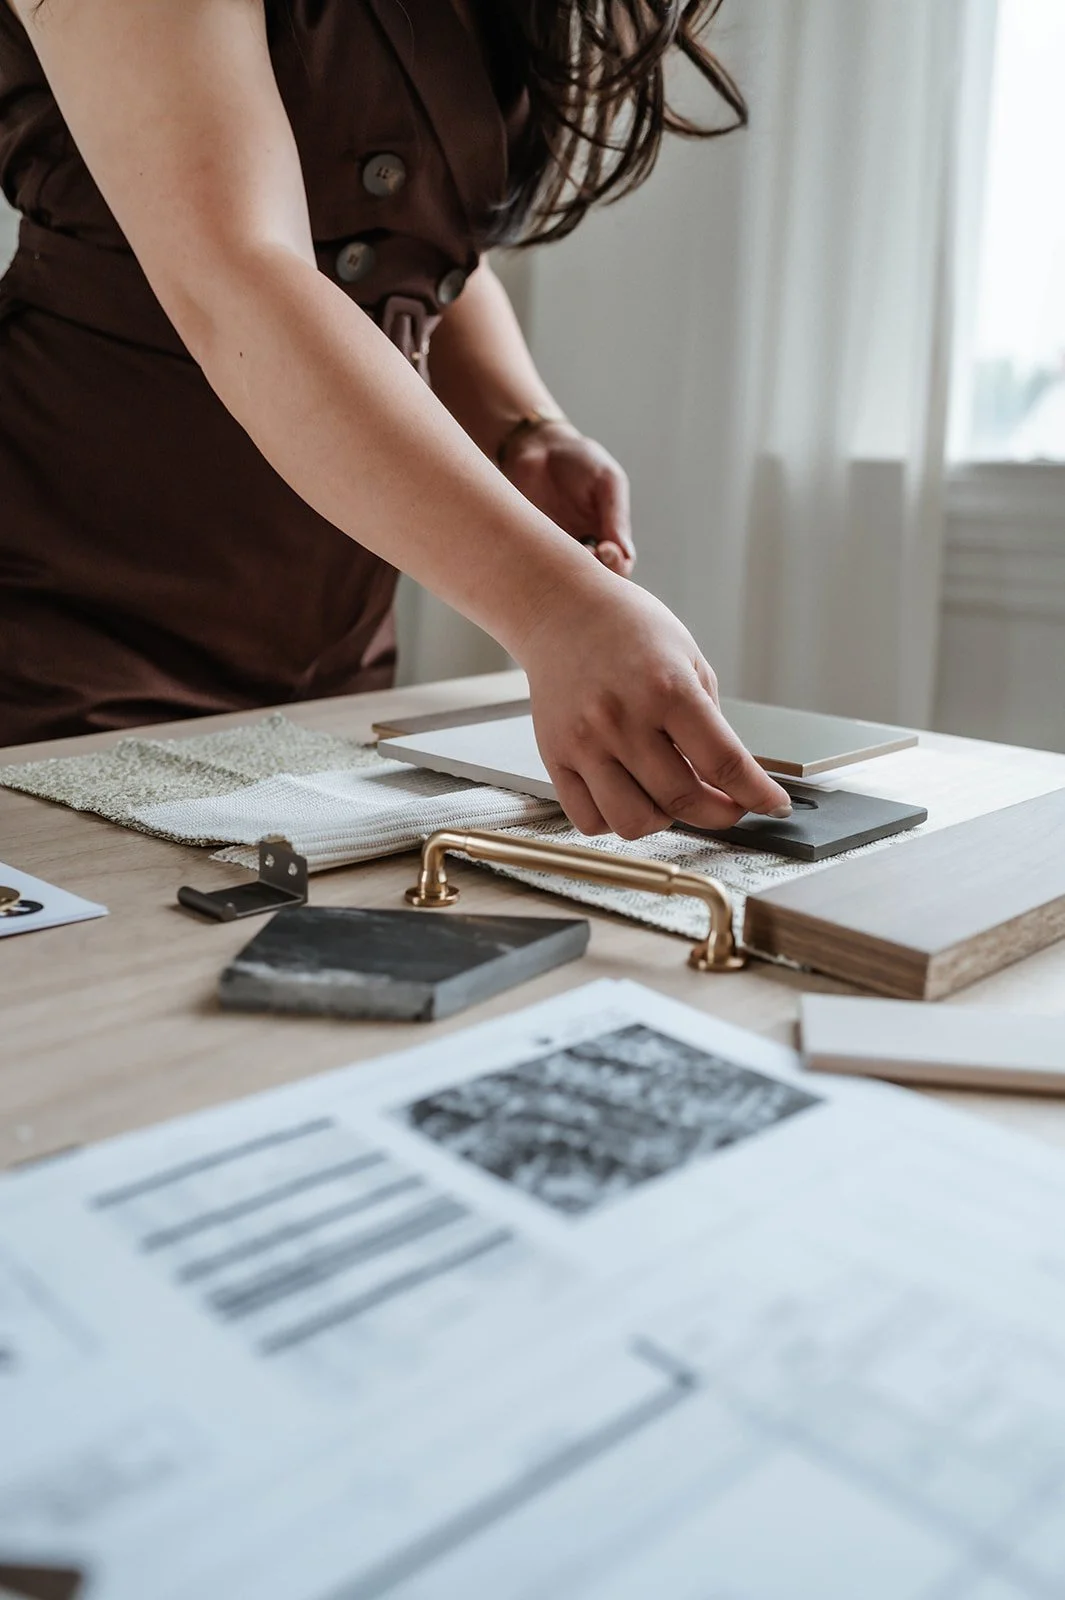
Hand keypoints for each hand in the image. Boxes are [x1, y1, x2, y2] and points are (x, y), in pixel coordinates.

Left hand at [501, 422, 635, 576]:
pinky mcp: (532, 545)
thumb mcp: (607, 481)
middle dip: (594, 574)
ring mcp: (557, 547)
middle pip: (595, 579)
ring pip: (566, 578)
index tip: (607, 549)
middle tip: (585, 553)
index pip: (620, 565)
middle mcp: (585, 545)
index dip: (617, 566)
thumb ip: (616, 516)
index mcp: (609, 532)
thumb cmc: (579, 460)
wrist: (537, 446)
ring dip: (567, 572)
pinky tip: (542, 549)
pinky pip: (539, 567)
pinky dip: (542, 566)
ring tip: (562, 549)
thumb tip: (626, 554)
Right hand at [514, 573, 791, 839]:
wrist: (562, 611)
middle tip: (728, 806)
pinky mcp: (554, 756)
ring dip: (663, 821)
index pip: (725, 763)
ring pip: (632, 822)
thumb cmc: (629, 630)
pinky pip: (588, 819)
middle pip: (682, 800)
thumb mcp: (689, 659)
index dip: (757, 795)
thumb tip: (727, 781)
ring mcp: (583, 742)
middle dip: (719, 814)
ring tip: (669, 797)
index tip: (773, 806)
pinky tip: (628, 795)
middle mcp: (622, 719)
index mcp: (667, 688)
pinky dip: (615, 820)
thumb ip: (709, 722)